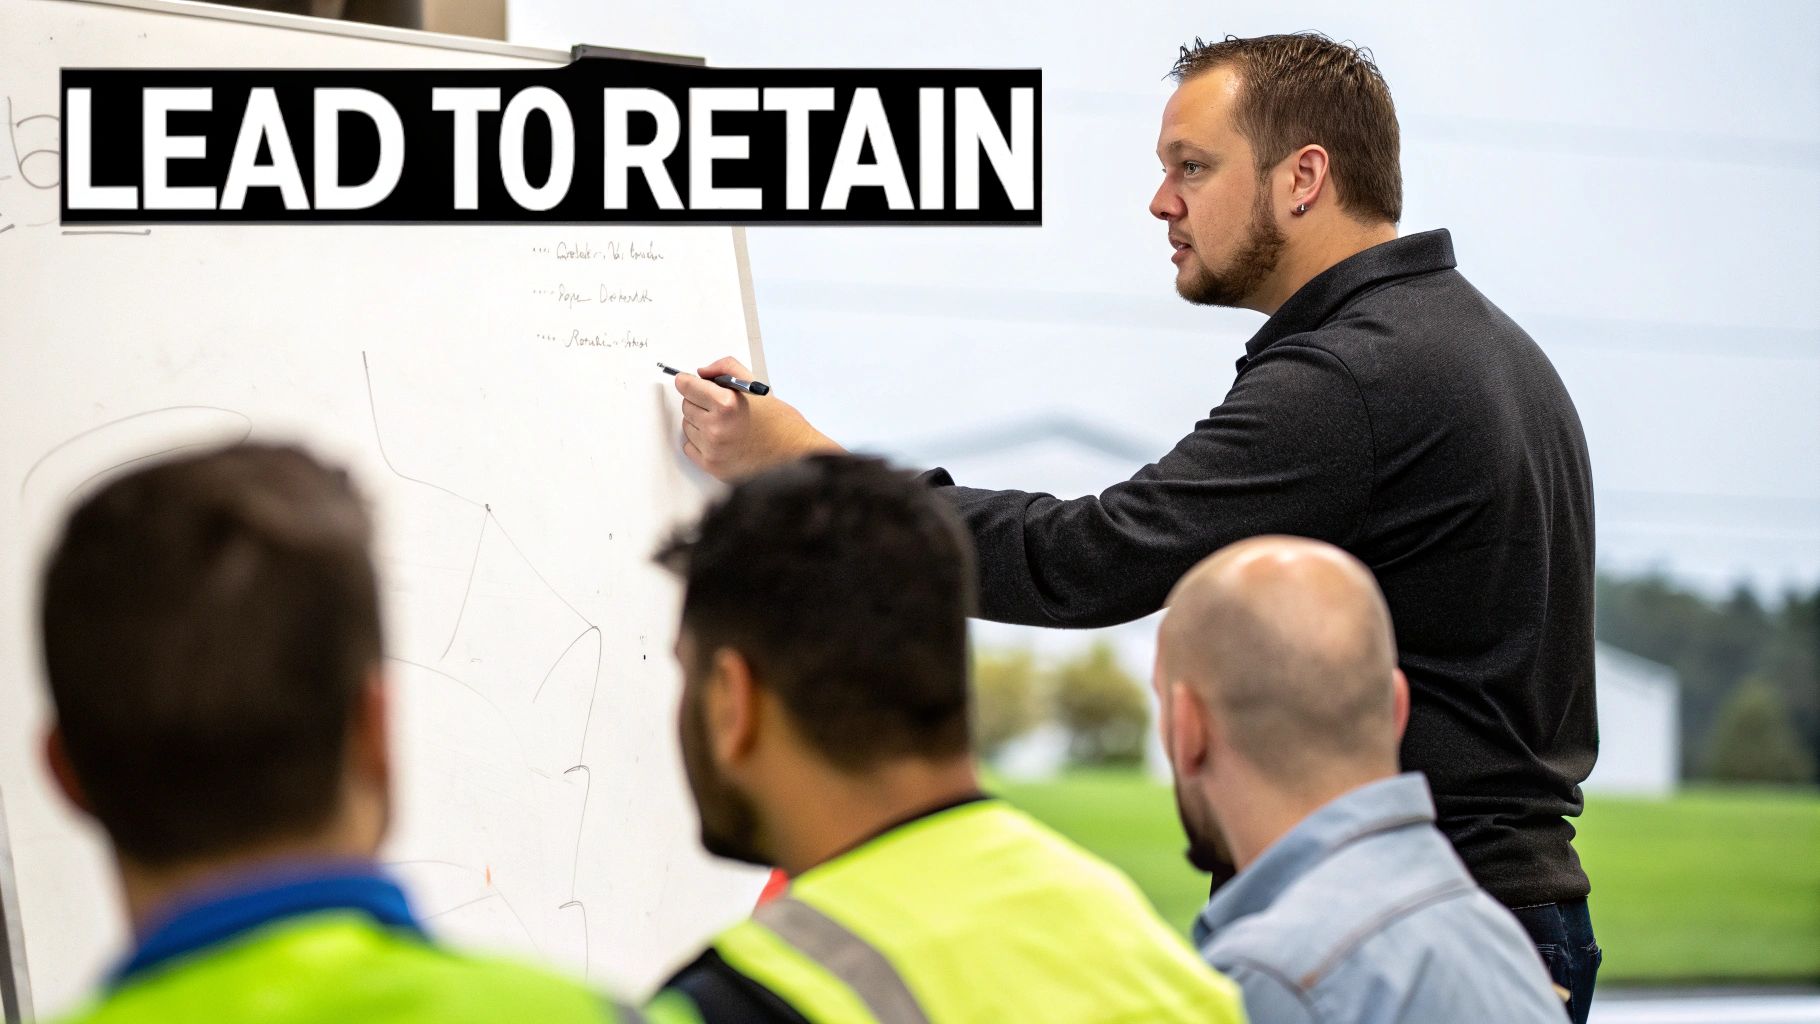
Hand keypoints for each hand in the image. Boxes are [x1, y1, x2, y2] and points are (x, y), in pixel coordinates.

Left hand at [676, 356, 843, 479]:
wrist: (795, 454)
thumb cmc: (780, 423)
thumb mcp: (756, 387)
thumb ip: (726, 369)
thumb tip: (702, 372)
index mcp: (727, 404)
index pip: (687, 386)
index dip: (687, 382)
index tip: (686, 382)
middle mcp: (717, 428)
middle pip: (686, 406)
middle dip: (699, 402)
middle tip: (720, 407)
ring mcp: (713, 449)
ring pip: (687, 426)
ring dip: (700, 423)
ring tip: (725, 425)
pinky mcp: (713, 467)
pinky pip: (690, 447)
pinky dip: (701, 442)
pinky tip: (722, 440)